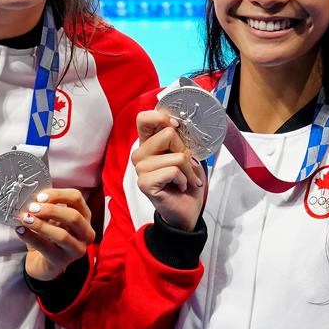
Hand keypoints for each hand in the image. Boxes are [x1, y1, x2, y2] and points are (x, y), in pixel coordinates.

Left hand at [19, 188, 95, 281]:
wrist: (43, 263)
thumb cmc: (50, 236)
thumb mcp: (52, 219)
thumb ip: (46, 207)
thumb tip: (31, 197)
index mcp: (85, 216)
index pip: (77, 198)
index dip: (58, 194)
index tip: (40, 196)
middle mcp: (86, 233)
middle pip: (74, 216)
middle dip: (51, 210)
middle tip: (32, 208)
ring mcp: (76, 249)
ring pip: (62, 235)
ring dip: (41, 225)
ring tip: (25, 218)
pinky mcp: (62, 261)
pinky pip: (46, 247)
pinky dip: (30, 237)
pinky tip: (20, 230)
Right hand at [132, 110, 205, 231]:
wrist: (187, 210)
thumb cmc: (186, 183)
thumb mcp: (188, 155)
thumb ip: (182, 139)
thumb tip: (180, 125)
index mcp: (149, 143)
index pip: (144, 118)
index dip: (162, 117)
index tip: (177, 126)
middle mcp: (141, 154)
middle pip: (168, 133)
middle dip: (185, 151)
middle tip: (187, 166)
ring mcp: (140, 169)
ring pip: (176, 156)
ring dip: (188, 170)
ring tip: (185, 180)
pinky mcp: (144, 183)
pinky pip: (173, 171)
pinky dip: (183, 180)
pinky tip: (179, 186)